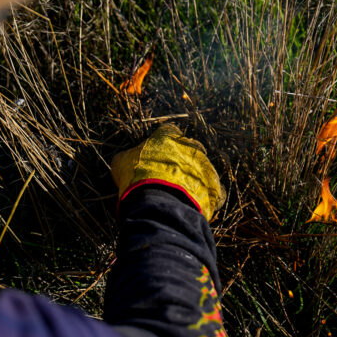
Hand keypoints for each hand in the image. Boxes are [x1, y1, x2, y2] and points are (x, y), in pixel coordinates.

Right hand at [111, 124, 225, 220]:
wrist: (157, 203)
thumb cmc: (136, 178)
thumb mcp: (121, 163)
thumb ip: (128, 156)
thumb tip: (126, 158)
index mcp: (168, 136)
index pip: (169, 131)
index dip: (163, 144)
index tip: (157, 155)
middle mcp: (190, 147)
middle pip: (189, 148)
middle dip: (182, 159)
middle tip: (169, 175)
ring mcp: (205, 166)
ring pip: (203, 168)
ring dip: (194, 178)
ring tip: (182, 192)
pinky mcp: (214, 187)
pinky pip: (215, 191)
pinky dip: (207, 196)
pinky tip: (196, 204)